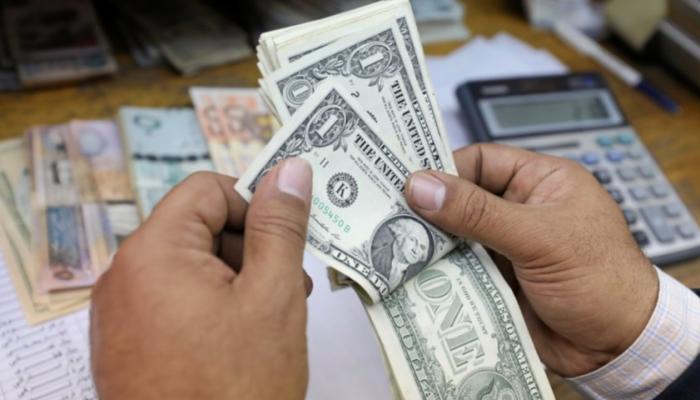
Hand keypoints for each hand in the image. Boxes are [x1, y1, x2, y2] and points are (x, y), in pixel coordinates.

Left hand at [90, 158, 312, 399]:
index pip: (207, 190)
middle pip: (197, 227)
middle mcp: (125, 276)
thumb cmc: (237, 387)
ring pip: (190, 266)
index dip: (254, 204)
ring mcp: (122, 313)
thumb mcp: (273, 294)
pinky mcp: (129, 343)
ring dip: (237, 279)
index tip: (288, 235)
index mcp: (153, 252)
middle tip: (290, 283)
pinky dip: (213, 306)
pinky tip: (244, 338)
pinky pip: (175, 301)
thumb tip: (291, 170)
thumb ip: (281, 226)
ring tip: (273, 316)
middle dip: (250, 248)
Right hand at [405, 144, 658, 376]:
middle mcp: (518, 210)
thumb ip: (478, 213)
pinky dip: (437, 272)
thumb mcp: (540, 238)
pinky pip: (457, 269)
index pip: (480, 161)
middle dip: (429, 209)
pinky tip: (411, 274)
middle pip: (461, 199)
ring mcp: (504, 247)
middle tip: (386, 215)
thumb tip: (421, 186)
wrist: (620, 347)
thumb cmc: (600, 280)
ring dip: (429, 244)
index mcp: (540, 182)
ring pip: (454, 236)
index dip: (444, 168)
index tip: (406, 182)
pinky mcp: (494, 280)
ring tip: (391, 245)